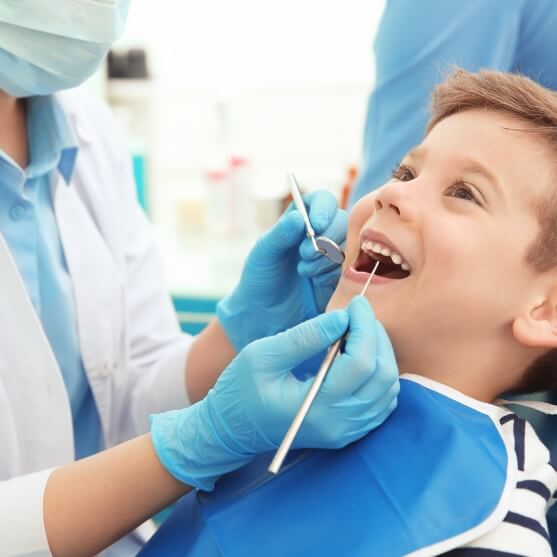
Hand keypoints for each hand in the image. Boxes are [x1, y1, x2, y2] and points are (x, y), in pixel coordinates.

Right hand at [151, 296, 398, 490]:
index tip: (355, 303)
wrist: (232, 430)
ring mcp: (346, 431)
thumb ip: (304, 337)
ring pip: (388, 389)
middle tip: (358, 313)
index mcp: (316, 407)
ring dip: (381, 354)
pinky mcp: (348, 431)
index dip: (364, 327)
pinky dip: (380, 374)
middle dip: (376, 336)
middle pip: (382, 375)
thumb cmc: (240, 390)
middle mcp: (339, 424)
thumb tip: (341, 318)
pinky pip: (382, 402)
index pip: (360, 363)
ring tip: (359, 331)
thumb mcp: (263, 355)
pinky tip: (361, 355)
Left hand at [216, 190, 347, 351]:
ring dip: (328, 258)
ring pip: (350, 245)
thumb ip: (280, 234)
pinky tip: (317, 283)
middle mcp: (321, 235)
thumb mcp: (263, 255)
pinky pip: (352, 269)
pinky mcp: (342, 279)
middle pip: (342, 221)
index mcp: (300, 221)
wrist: (264, 318)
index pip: (322, 201)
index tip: (316, 225)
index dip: (324, 208)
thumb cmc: (259, 281)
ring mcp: (334, 257)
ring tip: (305, 272)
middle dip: (326, 237)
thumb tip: (299, 217)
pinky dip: (335, 274)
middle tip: (304, 255)